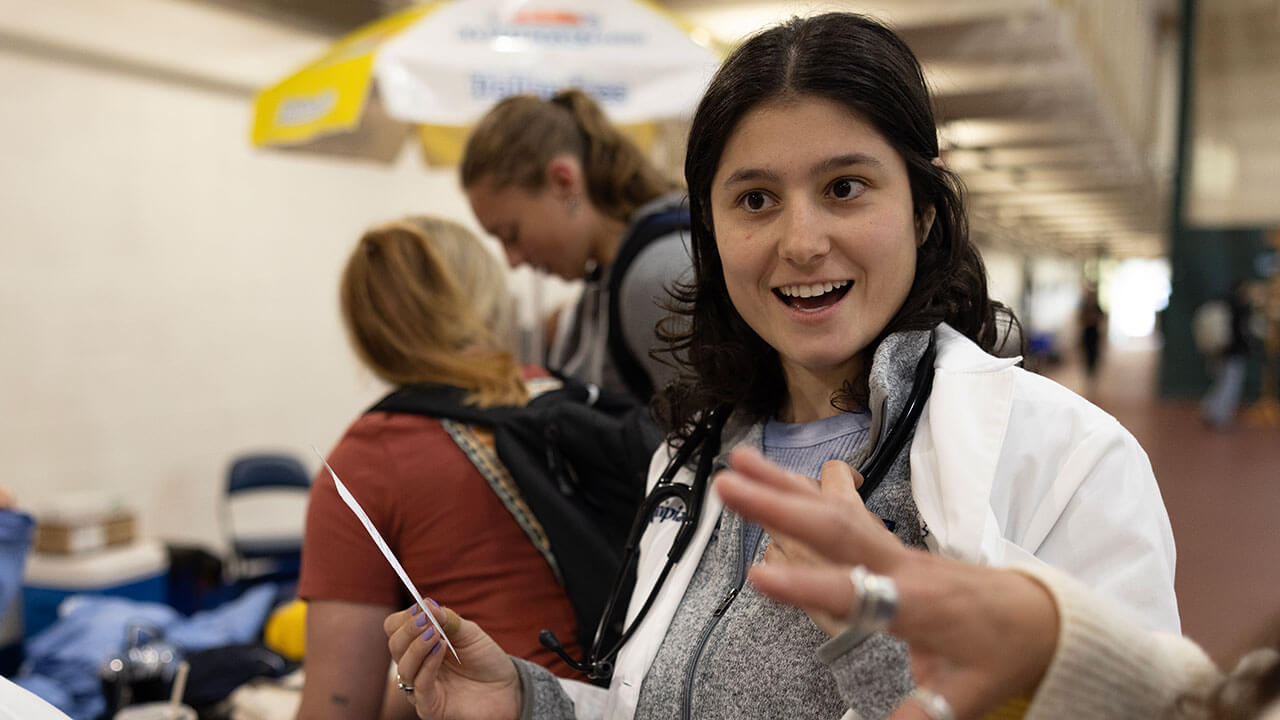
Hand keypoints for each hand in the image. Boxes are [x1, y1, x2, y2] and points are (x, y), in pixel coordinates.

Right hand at [383, 603, 521, 719]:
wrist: (507, 687)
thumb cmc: (485, 658)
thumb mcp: (469, 633)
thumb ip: (448, 620)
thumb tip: (426, 603)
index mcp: (419, 644)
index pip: (395, 629)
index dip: (404, 619)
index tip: (420, 609)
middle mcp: (415, 666)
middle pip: (395, 646)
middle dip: (409, 631)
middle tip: (426, 620)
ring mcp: (421, 688)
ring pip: (404, 667)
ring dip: (417, 647)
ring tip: (436, 634)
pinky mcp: (431, 707)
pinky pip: (419, 687)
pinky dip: (428, 666)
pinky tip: (440, 650)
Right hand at [715, 446, 1059, 719]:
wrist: (1036, 614)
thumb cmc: (998, 652)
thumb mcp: (963, 696)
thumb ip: (916, 717)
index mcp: (917, 605)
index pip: (858, 592)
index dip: (810, 585)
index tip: (760, 576)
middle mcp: (899, 564)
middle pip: (836, 530)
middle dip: (779, 506)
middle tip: (727, 488)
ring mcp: (891, 546)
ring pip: (833, 508)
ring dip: (782, 484)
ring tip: (736, 464)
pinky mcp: (884, 539)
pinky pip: (839, 507)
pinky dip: (800, 486)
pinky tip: (768, 471)